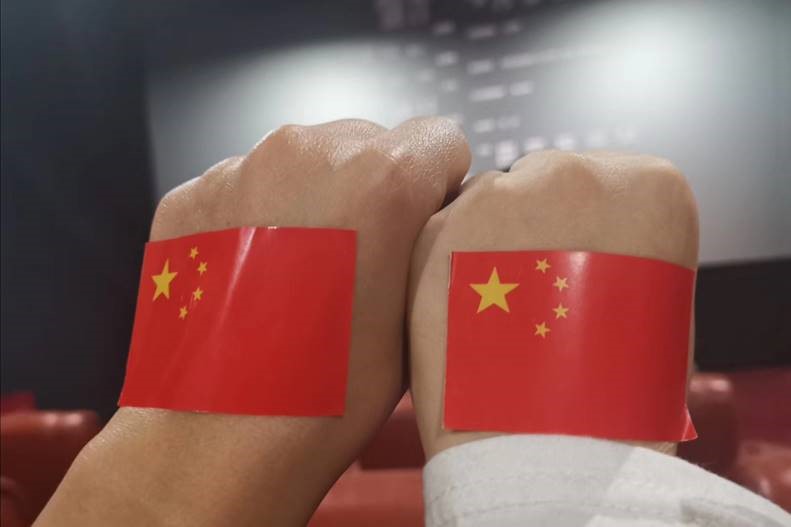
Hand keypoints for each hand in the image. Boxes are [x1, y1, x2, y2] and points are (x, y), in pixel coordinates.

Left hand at [36, 118, 469, 526]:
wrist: (227, 436)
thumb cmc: (334, 388)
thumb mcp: (422, 311)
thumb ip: (436, 241)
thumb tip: (439, 214)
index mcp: (382, 176)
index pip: (439, 139)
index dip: (438, 183)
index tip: (421, 222)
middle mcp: (307, 153)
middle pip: (366, 143)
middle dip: (371, 188)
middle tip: (357, 257)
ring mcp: (238, 170)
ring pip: (300, 163)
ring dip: (311, 199)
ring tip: (299, 273)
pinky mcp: (189, 198)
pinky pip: (241, 187)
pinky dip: (254, 219)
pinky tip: (251, 279)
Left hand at [409, 150, 698, 457]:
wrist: (552, 444)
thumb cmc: (618, 390)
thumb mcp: (650, 299)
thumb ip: (618, 248)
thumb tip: (584, 242)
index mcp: (649, 184)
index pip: (606, 182)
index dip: (586, 228)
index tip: (579, 263)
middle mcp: (571, 171)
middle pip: (542, 183)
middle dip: (533, 226)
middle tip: (532, 292)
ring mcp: (499, 194)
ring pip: (488, 205)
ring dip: (487, 243)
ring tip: (495, 312)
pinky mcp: (437, 228)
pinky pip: (442, 234)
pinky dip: (446, 266)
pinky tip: (461, 314)